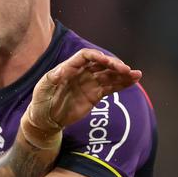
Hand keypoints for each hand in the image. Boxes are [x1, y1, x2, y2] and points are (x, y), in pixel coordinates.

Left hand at [23, 49, 140, 146]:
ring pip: (109, 75)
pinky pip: (111, 87)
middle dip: (113, 65)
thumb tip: (63, 69)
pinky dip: (122, 84)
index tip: (107, 62)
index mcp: (68, 68)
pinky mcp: (95, 95)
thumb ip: (52, 78)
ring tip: (136, 74)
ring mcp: (89, 83)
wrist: (45, 120)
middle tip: (125, 69)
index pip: (85, 57)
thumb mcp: (42, 89)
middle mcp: (81, 73)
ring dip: (122, 74)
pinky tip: (133, 81)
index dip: (97, 57)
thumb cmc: (40, 102)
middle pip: (101, 64)